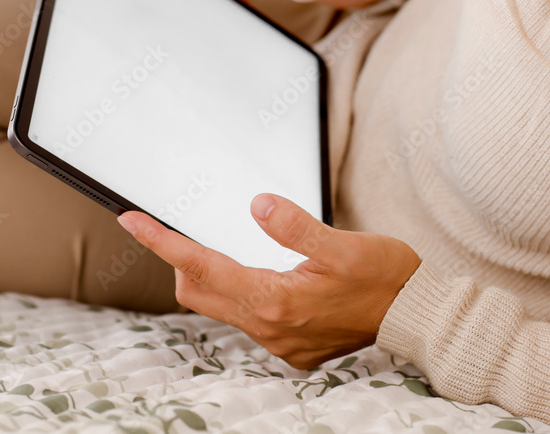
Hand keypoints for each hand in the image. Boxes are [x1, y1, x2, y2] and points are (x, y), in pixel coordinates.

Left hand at [116, 194, 420, 369]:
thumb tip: (256, 204)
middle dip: (180, 259)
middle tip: (174, 226)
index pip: (201, 265)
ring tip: (217, 243)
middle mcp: (269, 327)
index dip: (162, 241)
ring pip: (221, 305)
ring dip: (210, 275)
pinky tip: (259, 271)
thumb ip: (295, 226)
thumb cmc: (386, 278)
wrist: (417, 317)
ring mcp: (279, 341)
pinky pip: (247, 317)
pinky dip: (239, 291)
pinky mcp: (291, 345)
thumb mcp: (344, 245)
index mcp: (275, 300)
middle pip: (199, 290)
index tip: (132, 220)